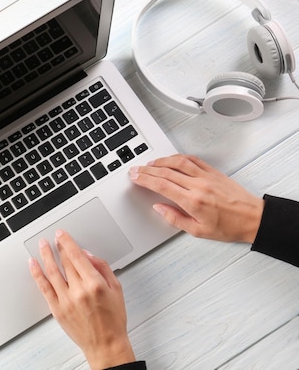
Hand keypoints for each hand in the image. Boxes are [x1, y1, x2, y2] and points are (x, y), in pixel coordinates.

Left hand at [28, 229, 134, 368]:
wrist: (105, 344)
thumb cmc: (113, 319)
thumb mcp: (116, 289)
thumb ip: (103, 268)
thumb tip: (88, 254)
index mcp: (95, 284)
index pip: (77, 256)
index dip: (67, 242)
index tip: (62, 234)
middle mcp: (79, 291)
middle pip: (64, 262)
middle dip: (58, 247)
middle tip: (54, 238)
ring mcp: (66, 300)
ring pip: (51, 271)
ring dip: (45, 255)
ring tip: (42, 245)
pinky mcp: (57, 309)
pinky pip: (43, 287)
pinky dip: (37, 274)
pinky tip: (33, 264)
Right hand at [129, 154, 263, 242]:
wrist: (253, 218)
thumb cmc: (229, 227)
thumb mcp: (198, 231)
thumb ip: (175, 219)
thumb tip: (159, 208)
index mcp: (193, 201)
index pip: (162, 186)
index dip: (145, 180)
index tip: (135, 177)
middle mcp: (198, 186)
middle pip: (166, 172)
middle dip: (147, 170)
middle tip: (136, 169)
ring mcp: (206, 177)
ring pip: (178, 163)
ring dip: (161, 161)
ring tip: (150, 164)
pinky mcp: (214, 172)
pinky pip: (192, 160)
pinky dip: (178, 158)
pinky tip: (171, 159)